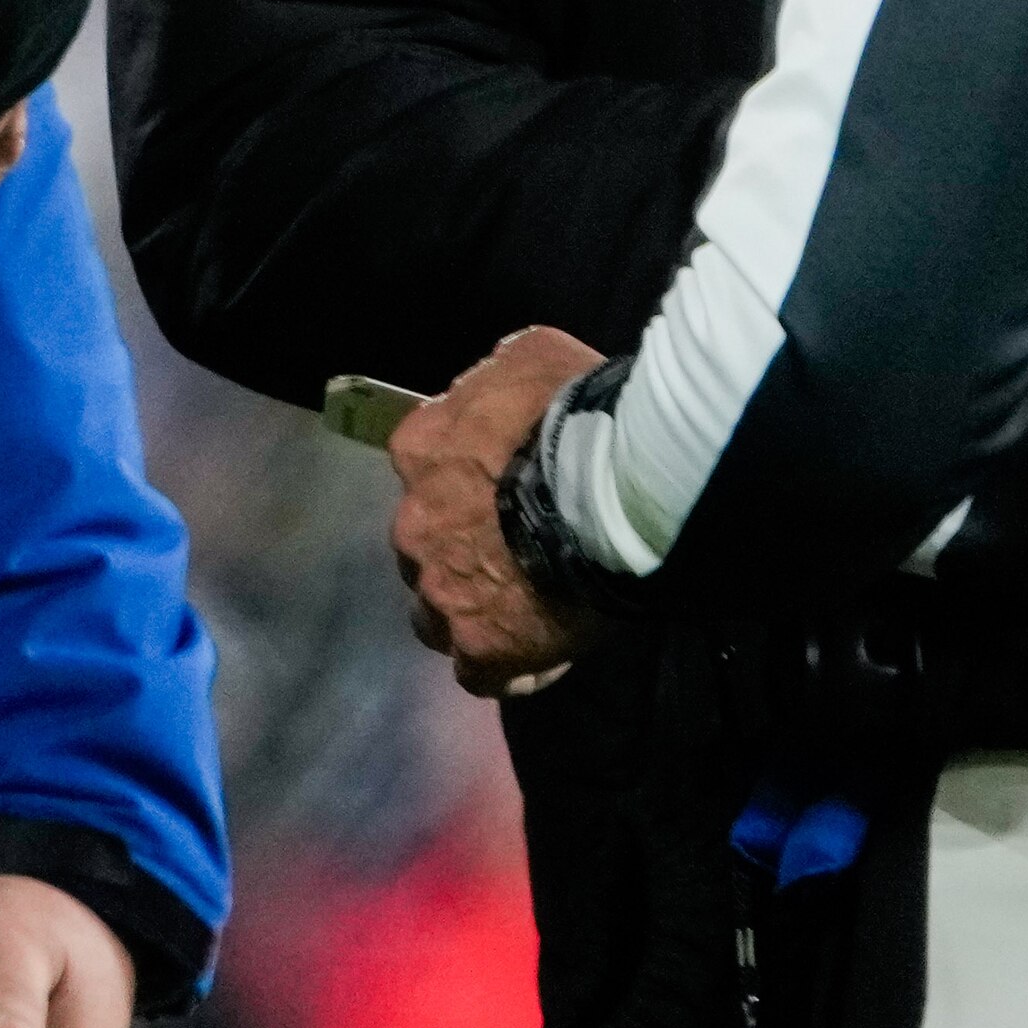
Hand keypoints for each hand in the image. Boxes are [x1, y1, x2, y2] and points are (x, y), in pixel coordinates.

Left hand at [388, 325, 606, 696]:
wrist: (615, 486)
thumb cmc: (578, 411)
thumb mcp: (533, 356)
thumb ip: (499, 379)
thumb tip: (495, 392)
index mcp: (419, 449)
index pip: (423, 474)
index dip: (466, 488)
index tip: (507, 495)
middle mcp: (412, 524)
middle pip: (426, 547)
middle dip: (461, 551)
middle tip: (522, 551)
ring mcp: (441, 591)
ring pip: (438, 615)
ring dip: (471, 611)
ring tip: (527, 608)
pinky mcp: (479, 647)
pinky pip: (481, 671)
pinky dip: (506, 665)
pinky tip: (540, 655)